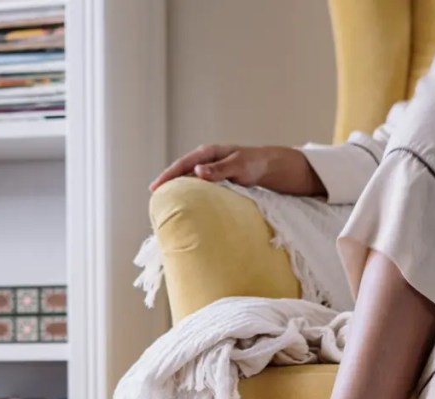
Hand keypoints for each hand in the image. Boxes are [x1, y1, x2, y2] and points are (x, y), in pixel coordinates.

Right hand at [150, 144, 326, 196]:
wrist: (281, 168)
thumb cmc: (262, 164)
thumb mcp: (241, 165)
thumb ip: (220, 169)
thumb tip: (196, 171)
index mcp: (210, 153)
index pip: (183, 164)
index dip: (167, 176)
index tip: (154, 189)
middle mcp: (210, 161)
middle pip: (183, 172)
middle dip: (168, 184)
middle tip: (154, 200)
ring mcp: (215, 173)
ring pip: (191, 181)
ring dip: (179, 191)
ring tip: (167, 206)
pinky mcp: (222, 184)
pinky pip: (202, 190)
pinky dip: (193, 197)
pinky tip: (189, 209)